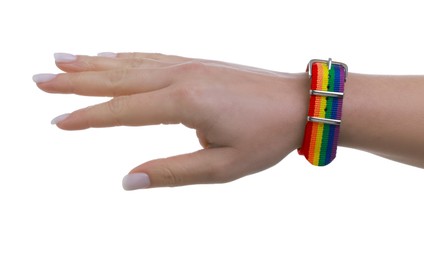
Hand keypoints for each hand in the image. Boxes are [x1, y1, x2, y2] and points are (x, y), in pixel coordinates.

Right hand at [34, 53, 308, 189]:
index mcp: (183, 103)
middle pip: (117, 78)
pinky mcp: (199, 63)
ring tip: (62, 59)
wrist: (301, 103)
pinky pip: (152, 56)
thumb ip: (172, 172)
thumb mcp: (222, 166)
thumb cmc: (267, 137)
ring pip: (131, 63)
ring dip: (95, 63)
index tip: (56, 122)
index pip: (122, 112)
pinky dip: (126, 56)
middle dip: (76, 81)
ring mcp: (189, 65)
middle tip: (39, 79)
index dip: (87, 118)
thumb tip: (126, 181)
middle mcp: (180, 77)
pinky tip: (112, 55)